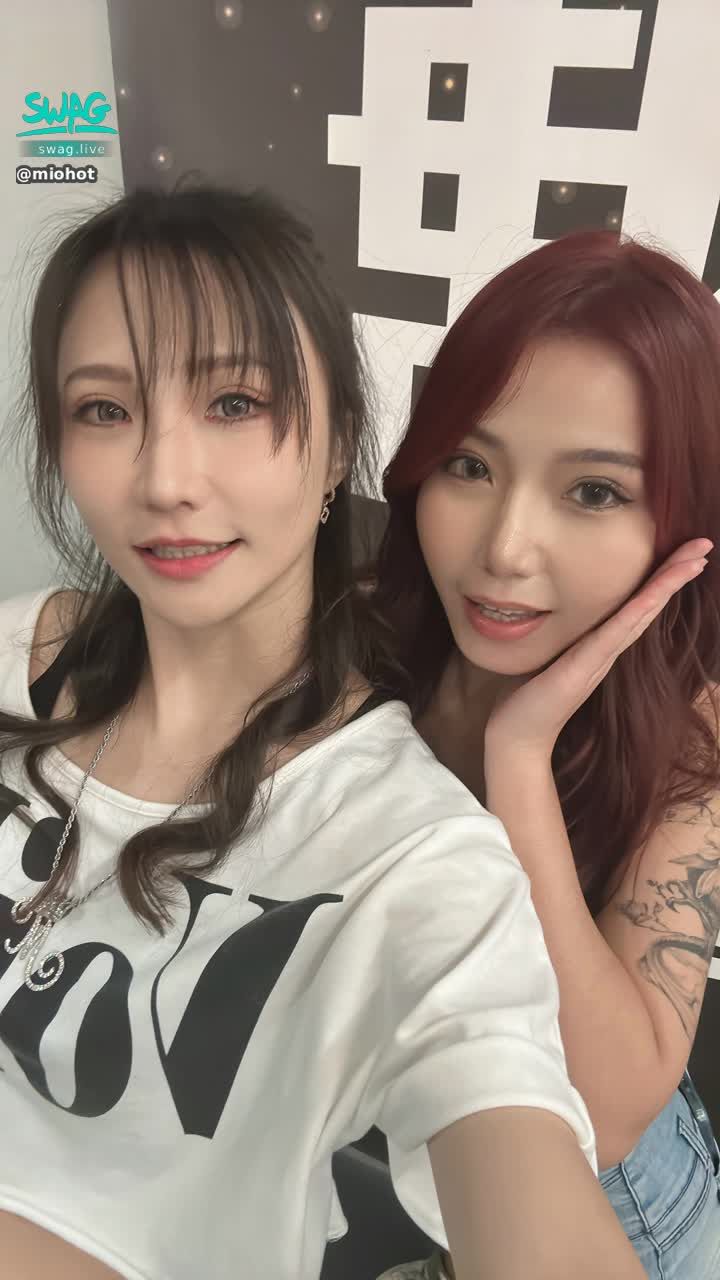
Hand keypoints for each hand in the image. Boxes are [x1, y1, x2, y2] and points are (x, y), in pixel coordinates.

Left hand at [484, 538, 711, 756]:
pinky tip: (654, 594)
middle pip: (649, 604)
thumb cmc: (529, 695)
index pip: (638, 604)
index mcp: (601, 643)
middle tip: (703, 545)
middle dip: (676, 572)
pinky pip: (614, 634)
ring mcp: (599, 658)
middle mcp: (608, 649)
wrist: (518, 736)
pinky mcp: (583, 667)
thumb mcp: (549, 653)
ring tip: (694, 560)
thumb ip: (563, 633)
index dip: (662, 578)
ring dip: (667, 585)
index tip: (686, 553)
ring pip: (640, 614)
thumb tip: (554, 604)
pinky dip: (637, 612)